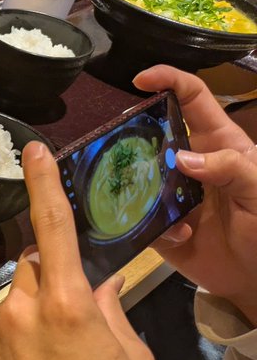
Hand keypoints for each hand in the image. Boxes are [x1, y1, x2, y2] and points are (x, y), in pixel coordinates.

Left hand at [0, 142, 154, 359]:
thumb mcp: (130, 358)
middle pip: (31, 268)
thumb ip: (106, 308)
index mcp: (66, 304)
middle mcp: (18, 310)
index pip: (53, 227)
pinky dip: (5, 344)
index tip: (33, 151)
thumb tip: (92, 283)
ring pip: (9, 303)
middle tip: (70, 322)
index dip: (43, 183)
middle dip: (49, 280)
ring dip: (26, 318)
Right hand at [134, 66, 256, 324]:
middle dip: (133, 133)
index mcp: (218, 144)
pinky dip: (152, 225)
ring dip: (134, 182)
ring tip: (144, 196)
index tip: (140, 80)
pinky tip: (178, 237)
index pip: (192, 98)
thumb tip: (180, 157)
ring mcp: (170, 193)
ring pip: (137, 173)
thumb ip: (231, 169)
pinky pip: (137, 216)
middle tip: (117, 146)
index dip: (168, 81)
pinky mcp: (155, 225)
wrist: (256, 279)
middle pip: (153, 133)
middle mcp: (189, 163)